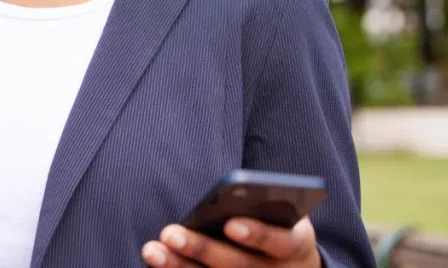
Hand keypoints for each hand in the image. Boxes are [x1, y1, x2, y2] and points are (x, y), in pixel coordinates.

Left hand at [142, 217, 319, 267]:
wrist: (293, 267)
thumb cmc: (279, 225)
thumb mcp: (284, 213)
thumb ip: (265, 203)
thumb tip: (234, 189)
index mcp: (295, 245)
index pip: (280, 242)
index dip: (256, 234)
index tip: (231, 224)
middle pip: (237, 265)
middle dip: (202, 249)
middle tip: (170, 233)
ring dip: (180, 267)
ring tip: (152, 250)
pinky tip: (156, 262)